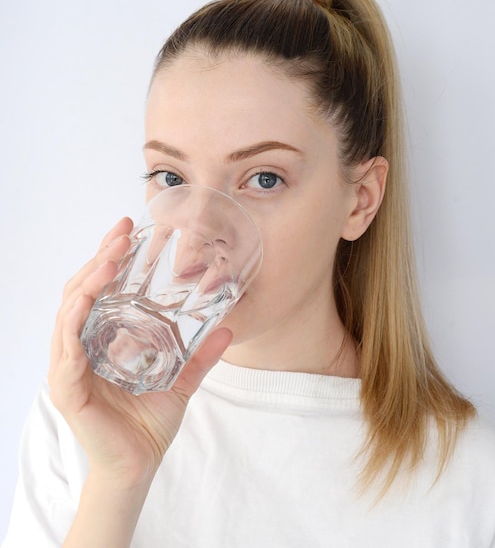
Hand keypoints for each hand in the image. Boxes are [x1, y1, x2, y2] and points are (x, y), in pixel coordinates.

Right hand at [48, 218, 231, 486]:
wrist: (140, 465)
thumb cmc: (149, 423)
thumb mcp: (181, 379)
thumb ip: (201, 354)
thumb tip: (229, 326)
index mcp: (102, 340)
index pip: (100, 290)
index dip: (108, 258)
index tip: (126, 230)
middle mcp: (81, 347)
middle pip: (81, 293)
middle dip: (99, 260)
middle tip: (120, 236)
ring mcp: (70, 367)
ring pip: (69, 313)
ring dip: (86, 282)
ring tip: (108, 258)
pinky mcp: (68, 389)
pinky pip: (64, 350)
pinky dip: (71, 323)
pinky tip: (84, 301)